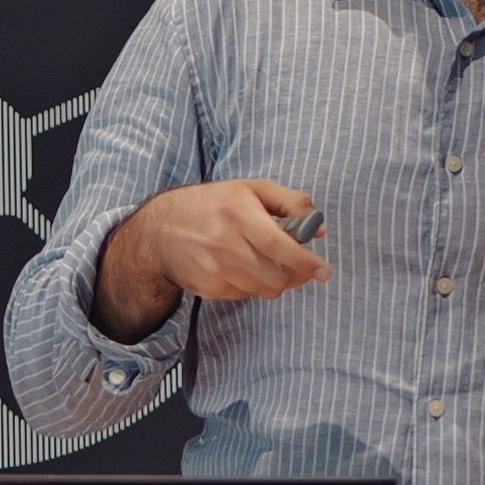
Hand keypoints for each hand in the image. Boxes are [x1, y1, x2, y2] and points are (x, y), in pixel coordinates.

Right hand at [94, 177, 329, 336]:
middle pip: (277, 276)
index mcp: (238, 211)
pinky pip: (246, 295)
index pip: (278, 244)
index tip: (324, 270)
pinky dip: (253, 285)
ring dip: (276, 281)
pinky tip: (243, 268)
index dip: (305, 261)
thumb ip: (291, 202)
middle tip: (300, 266)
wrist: (160, 231)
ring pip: (265, 290)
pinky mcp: (209, 288)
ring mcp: (215, 268)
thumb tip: (320, 228)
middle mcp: (225, 242)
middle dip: (296, 275)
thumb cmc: (213, 204)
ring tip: (268, 263)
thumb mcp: (251, 189)